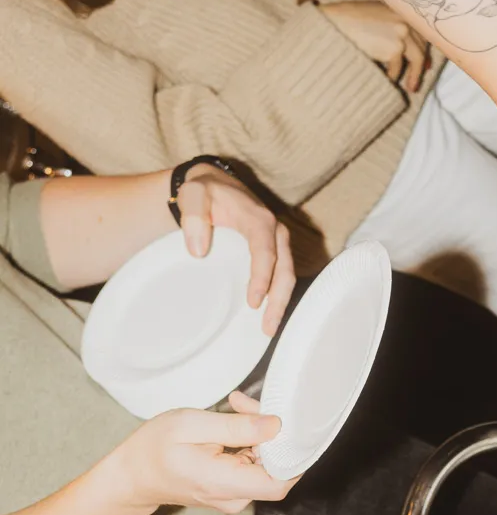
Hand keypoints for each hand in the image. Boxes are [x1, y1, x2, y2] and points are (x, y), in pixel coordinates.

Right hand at [111, 395, 295, 513]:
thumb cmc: (154, 448)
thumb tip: (275, 426)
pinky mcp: (235, 489)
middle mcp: (235, 497)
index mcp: (223, 483)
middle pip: (277, 467)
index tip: (280, 422)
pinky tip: (232, 425)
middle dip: (271, 432)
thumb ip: (235, 427)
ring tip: (234, 408)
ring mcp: (236, 496)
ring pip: (267, 464)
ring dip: (260, 433)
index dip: (291, 452)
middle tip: (244, 404)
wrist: (134, 476)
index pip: (280, 480)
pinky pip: (255, 466)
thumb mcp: (190, 425)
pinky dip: (251, 442)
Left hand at [174, 163, 295, 334]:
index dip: (262, 277)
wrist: (213, 185)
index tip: (253, 302)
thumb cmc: (203, 192)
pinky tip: (267, 315)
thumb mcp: (192, 194)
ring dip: (281, 303)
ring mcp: (277, 242)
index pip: (266, 251)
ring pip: (287, 275)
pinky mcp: (273, 251)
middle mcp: (275, 231)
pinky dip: (277, 296)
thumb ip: (193, 217)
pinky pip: (281, 275)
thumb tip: (198, 251)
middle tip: (267, 327)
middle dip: (278, 300)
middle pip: (284, 269)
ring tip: (268, 329)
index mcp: (258, 219)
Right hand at [322, 0, 431, 93]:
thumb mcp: (374, 14)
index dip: (423, 49)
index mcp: (400, 10)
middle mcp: (405, 20)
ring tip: (410, 88)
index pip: (420, 31)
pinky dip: (392, 76)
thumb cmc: (347, 19)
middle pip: (421, 46)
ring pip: (416, 59)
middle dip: (420, 65)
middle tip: (415, 80)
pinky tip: (386, 81)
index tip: (425, 64)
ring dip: (413, 75)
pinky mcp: (394, 49)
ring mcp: (401, 34)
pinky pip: (397, 69)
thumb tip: (402, 44)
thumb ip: (390, 25)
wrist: (335, 23)